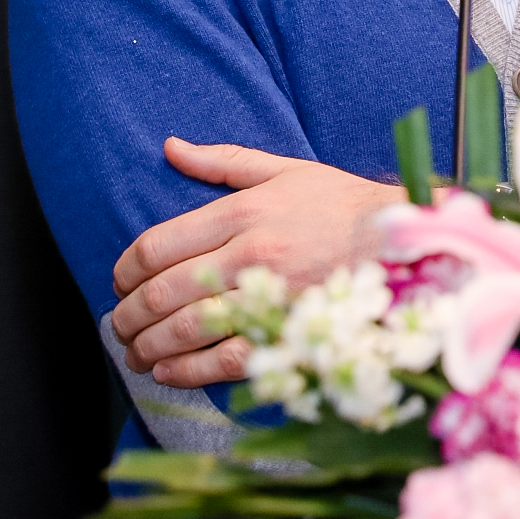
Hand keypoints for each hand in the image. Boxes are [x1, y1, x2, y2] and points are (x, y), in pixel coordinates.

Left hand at [109, 138, 403, 388]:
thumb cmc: (340, 204)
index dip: (126, 269)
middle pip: (164, 291)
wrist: (401, 243)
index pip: (159, 244)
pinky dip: (187, 371)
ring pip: (187, 329)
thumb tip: (170, 147)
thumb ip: (222, 160)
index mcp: (243, 212)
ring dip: (148, 346)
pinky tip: (168, 371)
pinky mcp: (288, 333)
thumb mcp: (283, 169)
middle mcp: (250, 255)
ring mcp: (269, 298)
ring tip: (134, 352)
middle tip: (118, 324)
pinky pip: (225, 361)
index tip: (119, 281)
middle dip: (129, 314)